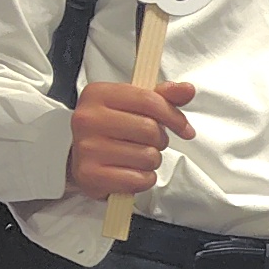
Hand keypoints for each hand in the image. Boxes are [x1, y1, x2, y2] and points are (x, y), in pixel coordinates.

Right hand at [65, 76, 195, 199]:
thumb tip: (187, 89)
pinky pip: (138, 179)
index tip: (184, 128)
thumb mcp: (134, 106)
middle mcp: (88, 119)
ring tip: (137, 157)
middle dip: (160, 140)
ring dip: (152, 161)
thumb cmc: (112, 130)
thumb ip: (163, 96)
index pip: (149, 100)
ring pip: (148, 156)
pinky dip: (143, 179)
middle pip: (150, 130)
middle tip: (149, 143)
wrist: (82, 158)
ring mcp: (87, 148)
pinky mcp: (90, 175)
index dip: (174, 116)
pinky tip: (131, 173)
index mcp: (98, 94)